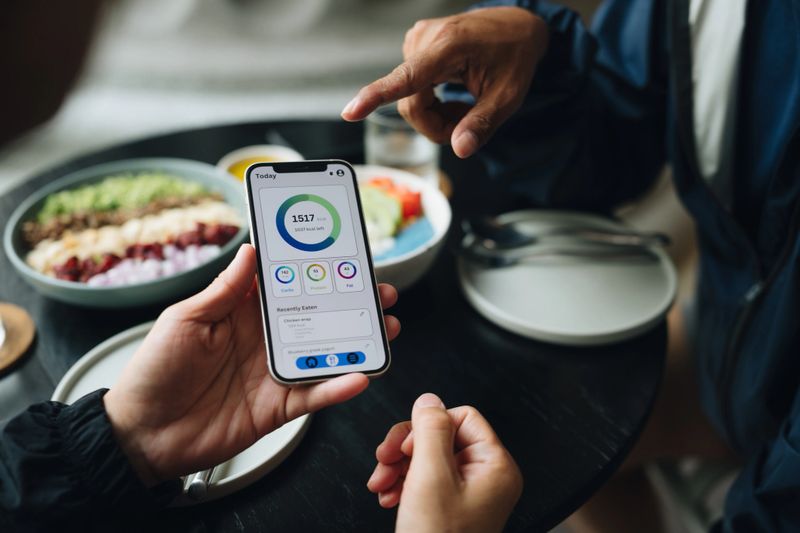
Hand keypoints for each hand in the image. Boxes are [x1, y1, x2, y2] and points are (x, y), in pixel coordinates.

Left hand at [103, 244, 400, 486]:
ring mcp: (275, 373)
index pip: (287, 285)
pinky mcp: (278, 407)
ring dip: (358, 342)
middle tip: (380, 291)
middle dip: (352, 303)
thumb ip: (223, 290)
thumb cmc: (154, 371)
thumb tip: (251, 251)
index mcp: (243, 313)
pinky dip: (338, 387)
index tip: (343, 254)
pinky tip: (358, 375)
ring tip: (385, 328)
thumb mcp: (184, 320)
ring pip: (326, 353)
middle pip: (319, 316)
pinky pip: (314, 395)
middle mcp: (265, 340)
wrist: (142, 434)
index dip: (315, 269)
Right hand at [341, 7, 548, 157]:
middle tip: (466, 124)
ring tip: (463, 103)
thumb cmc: (514, 58)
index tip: (350, 112)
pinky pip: (411, 89)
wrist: (517, 26)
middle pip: (411, 104)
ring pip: (410, 100)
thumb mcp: (508, 97)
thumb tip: (460, 149)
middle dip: (436, 125)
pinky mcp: (414, 45)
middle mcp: (425, 39)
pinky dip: (431, 101)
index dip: (376, 97)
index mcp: (449, 47)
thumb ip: (482, 124)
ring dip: (435, 114)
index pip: (406, 78)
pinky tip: (451, 93)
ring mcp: (416, 40)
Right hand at [368, 393, 522, 532]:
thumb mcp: (430, 477)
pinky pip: (424, 479)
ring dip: (398, 466)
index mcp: (495, 466)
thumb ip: (430, 431)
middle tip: (385, 461)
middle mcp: (486, 477)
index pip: (462, 417)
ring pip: (427, 457)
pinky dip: (402, 483)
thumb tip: (429, 399)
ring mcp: (468, 493)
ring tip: (382, 484)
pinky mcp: (450, 506)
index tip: (409, 446)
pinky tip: (389, 496)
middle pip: (441, 436)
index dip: (429, 427)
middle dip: (406, 448)